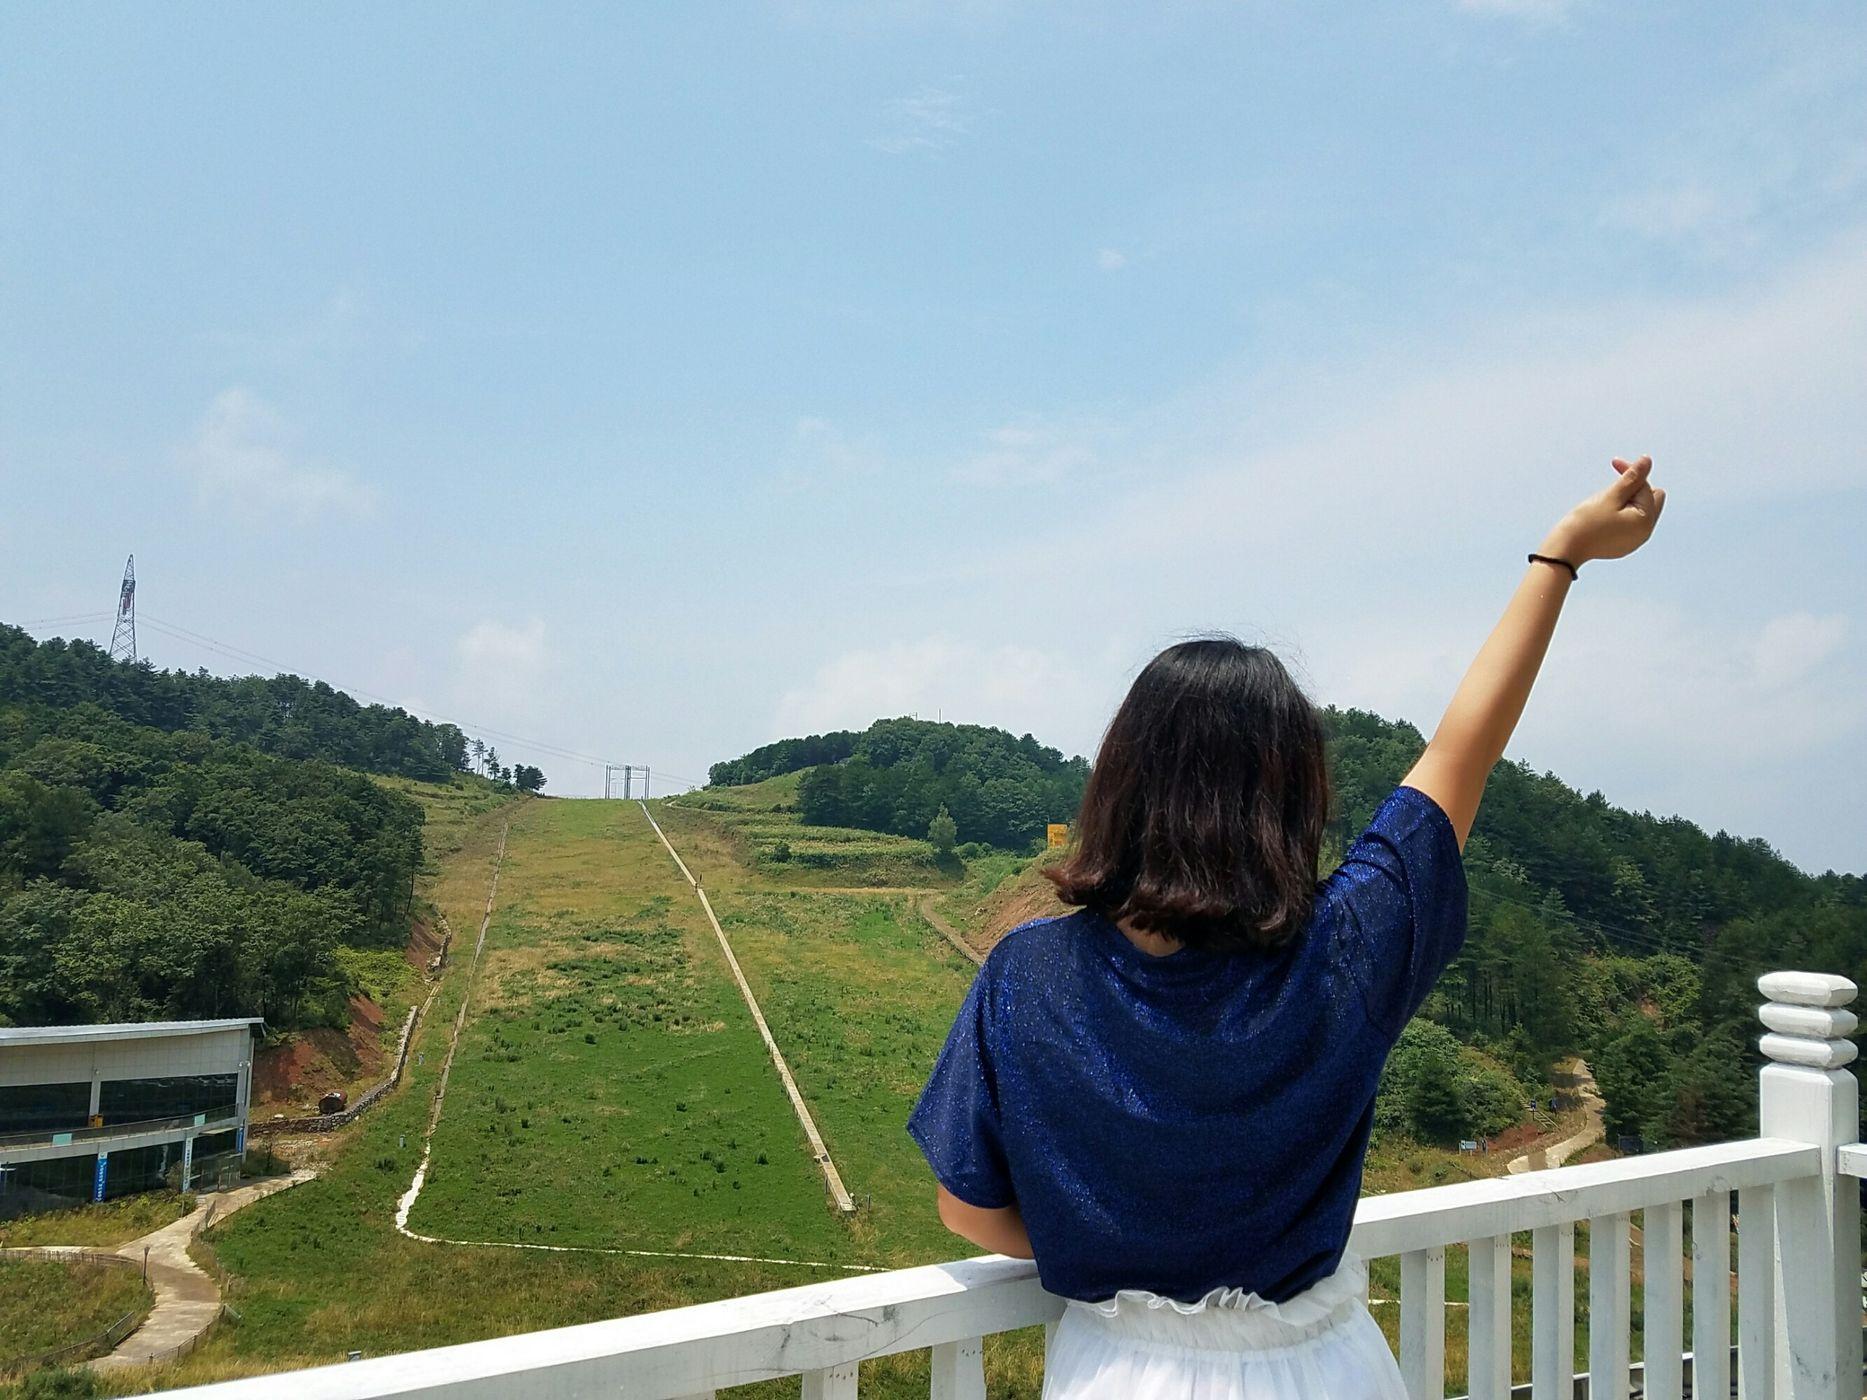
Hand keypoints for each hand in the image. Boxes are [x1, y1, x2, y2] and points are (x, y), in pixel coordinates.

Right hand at [1541, 456, 1665, 564]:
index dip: (1631, 473)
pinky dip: (1622, 513)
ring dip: (1628, 500)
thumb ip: (1631, 477)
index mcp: (1645, 520)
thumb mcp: (1610, 496)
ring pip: (1641, 510)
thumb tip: (1647, 460)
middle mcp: (1645, 533)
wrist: (1565, 550)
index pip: (1646, 486)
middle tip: (1613, 486)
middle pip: (1651, 498)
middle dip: (1635, 487)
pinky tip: (1605, 514)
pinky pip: (1631, 523)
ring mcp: (1635, 541)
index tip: (1614, 462)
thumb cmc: (1585, 522)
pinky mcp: (1624, 545)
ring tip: (1606, 502)